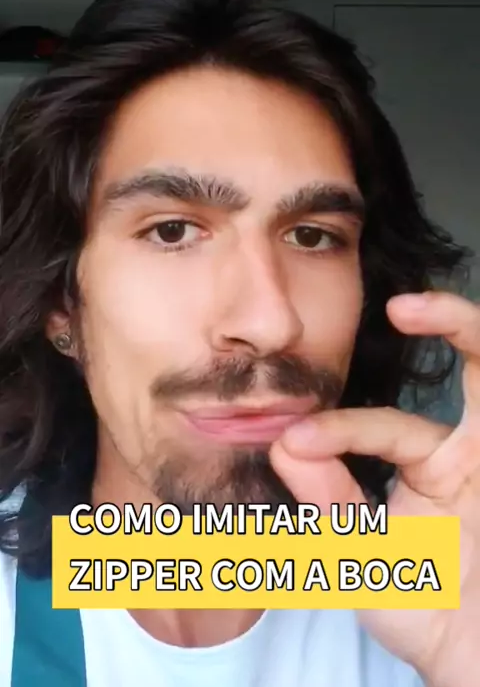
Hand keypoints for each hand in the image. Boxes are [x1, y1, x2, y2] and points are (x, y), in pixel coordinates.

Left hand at [270, 291, 479, 686]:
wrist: (468, 661)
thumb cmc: (423, 607)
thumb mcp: (362, 550)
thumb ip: (329, 499)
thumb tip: (285, 443)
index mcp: (434, 463)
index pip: (386, 428)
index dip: (339, 433)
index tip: (293, 445)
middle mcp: (475, 452)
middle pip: (475, 369)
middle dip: (450, 324)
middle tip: (403, 305)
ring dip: (472, 333)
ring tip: (426, 308)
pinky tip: (469, 346)